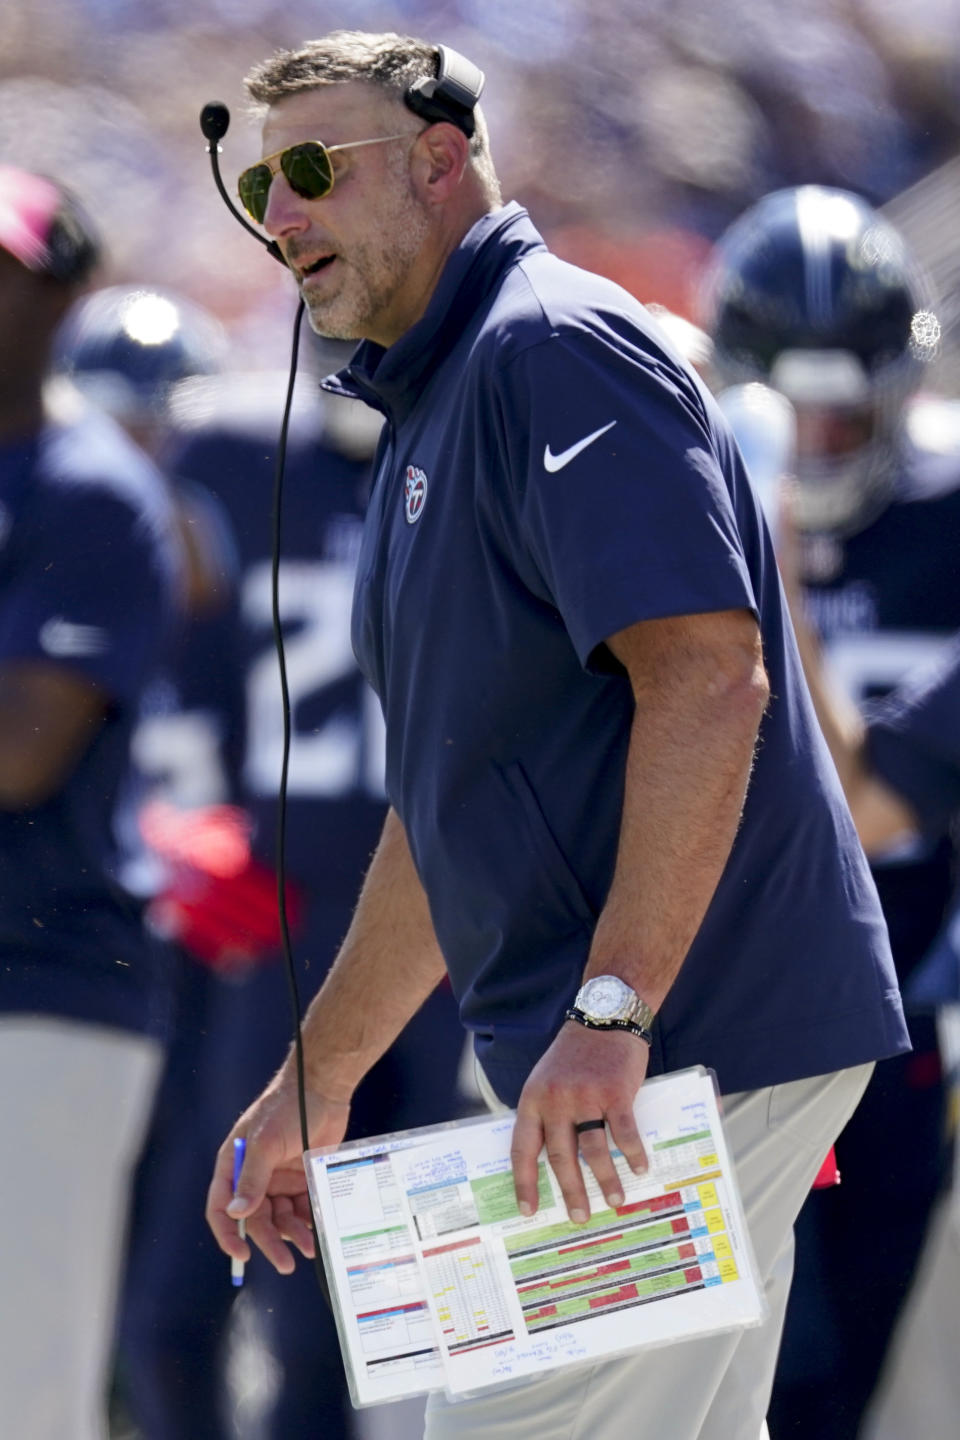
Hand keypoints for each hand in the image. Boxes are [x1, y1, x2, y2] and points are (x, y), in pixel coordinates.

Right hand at [205, 1069, 350, 1273]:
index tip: (241, 1254)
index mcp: (234, 1164)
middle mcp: (254, 1175)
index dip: (227, 1233)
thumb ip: (252, 1178)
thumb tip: (236, 1213)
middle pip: (255, 1219)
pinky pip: (302, 1208)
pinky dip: (309, 1221)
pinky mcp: (303, 1178)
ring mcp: (279, 1178)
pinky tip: (319, 1231)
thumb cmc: (287, 1108)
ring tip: (311, 1245)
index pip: (220, 1206)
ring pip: (281, 1218)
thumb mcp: (265, 1143)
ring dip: (293, 1234)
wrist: (324, 1088)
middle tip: (286, 1264)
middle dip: (269, 1242)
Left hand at [511, 1021, 649, 1222]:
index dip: (524, 1182)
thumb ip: (545, 1114)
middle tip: (580, 1217)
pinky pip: (624, 1132)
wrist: (603, 1018)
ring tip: (614, 1200)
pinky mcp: (615, 1092)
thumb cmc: (573, 1055)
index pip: (522, 1148)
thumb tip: (550, 1161)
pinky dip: (633, 1154)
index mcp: (533, 1100)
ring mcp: (586, 1096)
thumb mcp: (544, 1080)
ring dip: (605, 1179)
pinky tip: (639, 1168)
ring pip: (593, 1150)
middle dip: (570, 1191)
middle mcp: (556, 1101)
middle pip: (560, 1156)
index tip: (528, 1210)